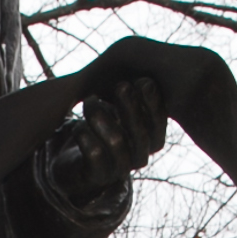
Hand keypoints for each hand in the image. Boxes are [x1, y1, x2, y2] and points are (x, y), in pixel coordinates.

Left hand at [42, 74, 167, 208]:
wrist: (77, 164)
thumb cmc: (104, 127)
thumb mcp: (121, 107)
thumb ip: (133, 90)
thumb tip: (145, 61)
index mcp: (151, 139)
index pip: (159, 123)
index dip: (153, 103)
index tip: (142, 81)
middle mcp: (139, 157)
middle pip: (140, 133)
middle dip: (131, 106)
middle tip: (120, 86)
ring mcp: (119, 169)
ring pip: (116, 141)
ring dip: (100, 115)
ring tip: (89, 100)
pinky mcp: (96, 176)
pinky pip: (93, 153)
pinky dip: (84, 133)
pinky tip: (78, 125)